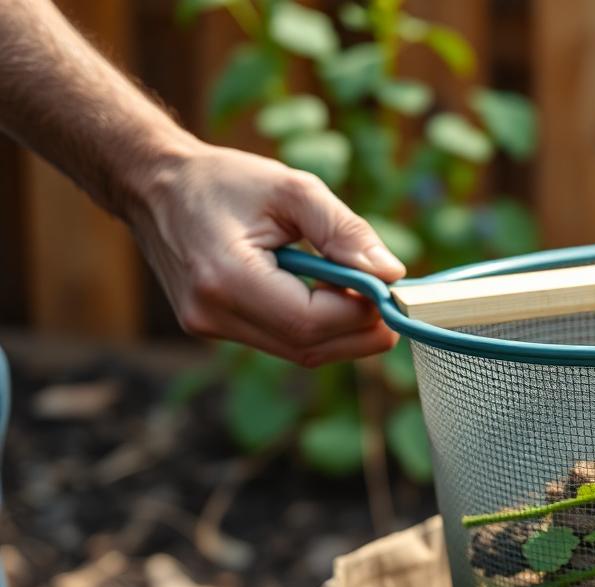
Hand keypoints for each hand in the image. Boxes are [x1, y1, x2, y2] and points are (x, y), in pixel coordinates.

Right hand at [127, 141, 406, 366]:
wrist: (155, 186)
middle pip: (309, 347)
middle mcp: (213, 314)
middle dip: (361, 330)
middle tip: (391, 300)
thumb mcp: (293, 189)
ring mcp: (209, 327)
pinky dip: (317, 327)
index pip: (310, 321)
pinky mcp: (214, 328)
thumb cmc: (224, 180)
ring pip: (299, 351)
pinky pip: (282, 341)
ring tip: (366, 294)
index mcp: (226, 277)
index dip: (361, 311)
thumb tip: (391, 273)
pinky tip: (333, 298)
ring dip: (343, 332)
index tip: (391, 287)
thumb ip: (344, 231)